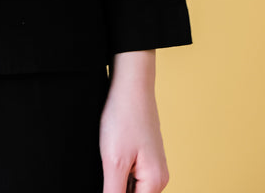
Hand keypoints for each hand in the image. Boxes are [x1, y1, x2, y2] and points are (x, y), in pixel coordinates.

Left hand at [99, 51, 168, 192]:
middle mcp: (158, 177)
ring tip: (108, 156)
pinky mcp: (143, 153)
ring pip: (130, 186)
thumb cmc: (124, 116)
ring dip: (115, 180)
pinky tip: (109, 154)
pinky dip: (117, 169)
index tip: (106, 179)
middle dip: (114, 188)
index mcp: (155, 183)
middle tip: (108, 164)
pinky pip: (130, 172)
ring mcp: (152, 164)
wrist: (131, 82)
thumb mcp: (114, 161)